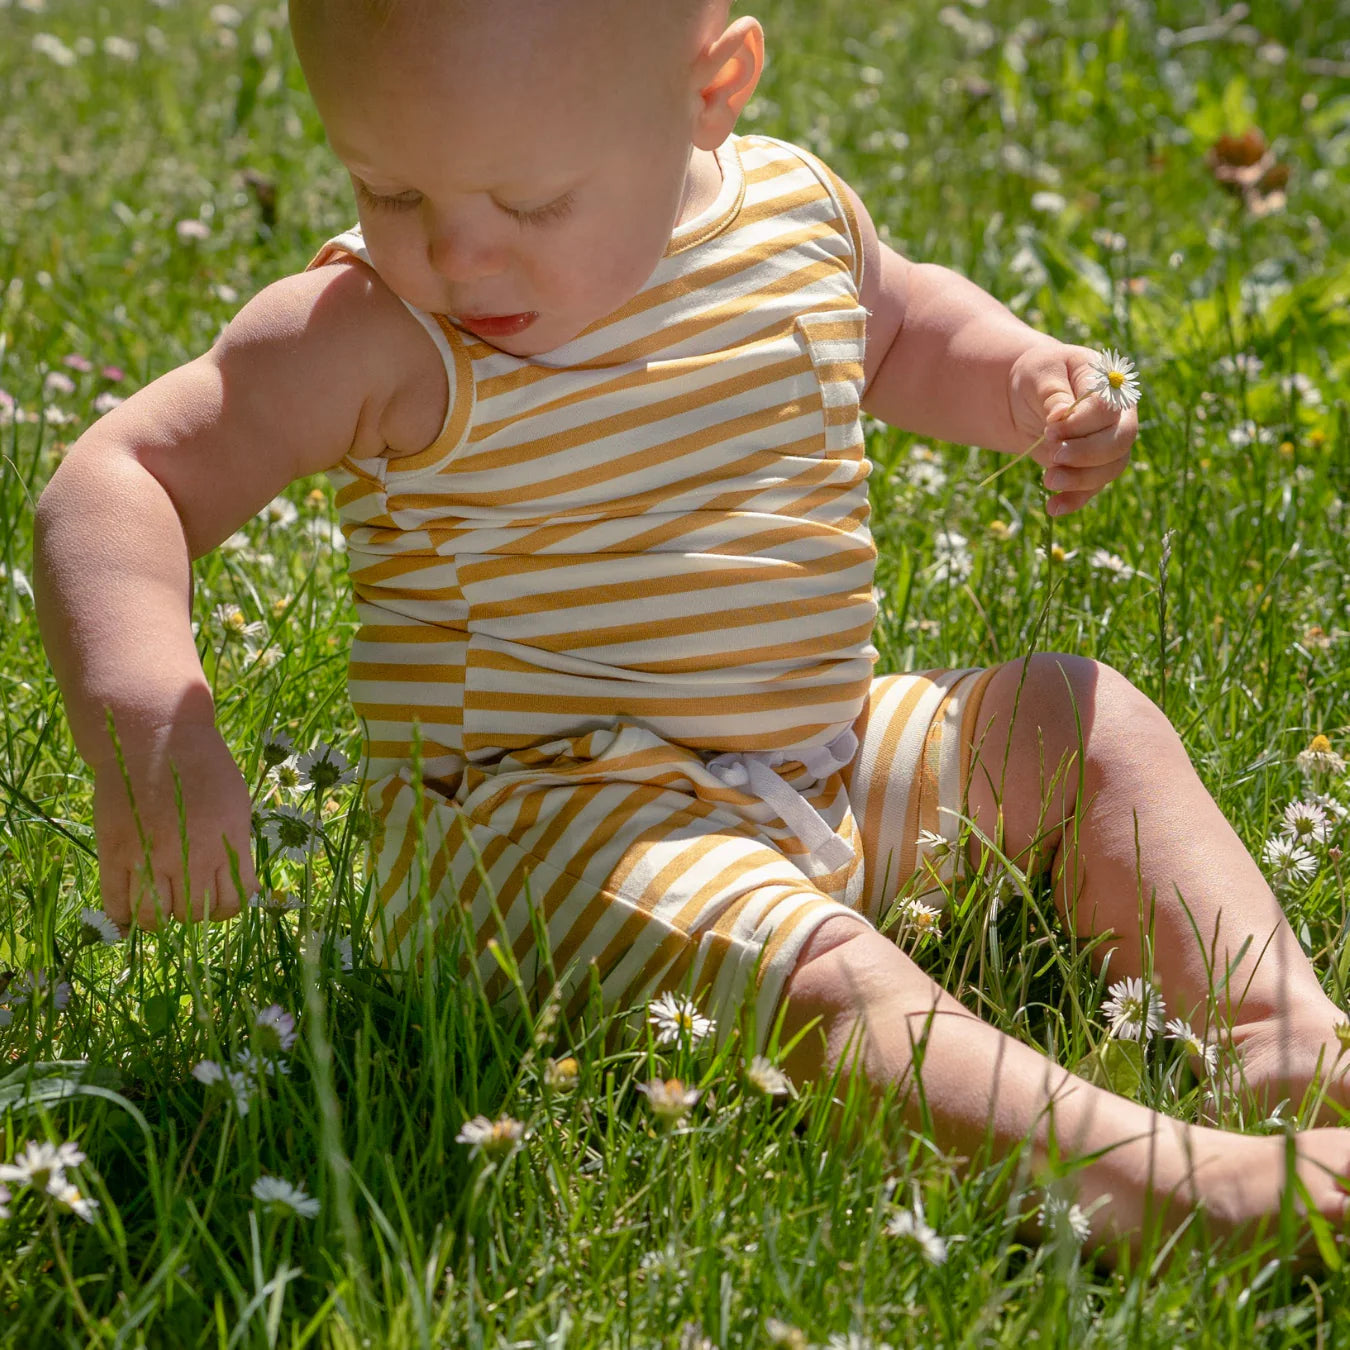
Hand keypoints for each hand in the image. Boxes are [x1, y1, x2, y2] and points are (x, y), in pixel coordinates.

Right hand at [92, 722, 257, 929]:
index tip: (218, 899)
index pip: (233, 902)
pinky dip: (122, 918)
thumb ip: (235, 846)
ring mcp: (149, 856)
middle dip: (193, 911)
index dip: (225, 907)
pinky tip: (128, 918)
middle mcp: (189, 856)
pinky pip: (116, 903)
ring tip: (160, 902)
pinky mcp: (116, 851)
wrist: (156, 735)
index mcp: (226, 843)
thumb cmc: (204, 766)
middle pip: (193, 913)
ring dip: (160, 917)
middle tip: (187, 895)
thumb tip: (242, 886)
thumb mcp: (236, 803)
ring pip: (155, 917)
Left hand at [1007, 343, 1138, 514]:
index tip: (1049, 429)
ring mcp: (1109, 443)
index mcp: (1110, 385)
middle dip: (1087, 454)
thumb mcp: (1042, 375)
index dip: (1081, 423)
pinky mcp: (1093, 467)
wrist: (1028, 398)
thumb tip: (1060, 415)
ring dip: (1080, 480)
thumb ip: (1053, 394)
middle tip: (1053, 455)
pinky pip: (1092, 488)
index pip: (1108, 409)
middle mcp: (1119, 416)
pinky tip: (1053, 508)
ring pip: (1111, 468)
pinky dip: (1074, 500)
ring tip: (1047, 481)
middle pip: (1120, 441)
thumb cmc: (1039, 378)